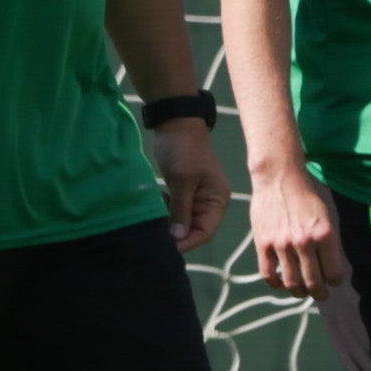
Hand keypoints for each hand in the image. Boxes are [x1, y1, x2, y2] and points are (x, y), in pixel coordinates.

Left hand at [151, 121, 229, 251]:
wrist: (176, 123)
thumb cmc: (183, 149)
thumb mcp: (182, 181)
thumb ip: (181, 209)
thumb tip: (178, 237)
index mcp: (217, 200)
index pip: (205, 231)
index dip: (187, 242)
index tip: (167, 247)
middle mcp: (210, 202)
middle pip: (194, 229)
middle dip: (176, 234)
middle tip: (155, 236)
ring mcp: (197, 197)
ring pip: (183, 221)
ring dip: (169, 223)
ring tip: (153, 221)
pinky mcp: (184, 191)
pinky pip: (176, 210)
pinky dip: (166, 212)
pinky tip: (156, 205)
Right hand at [249, 157, 349, 300]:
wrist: (278, 178)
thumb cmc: (305, 196)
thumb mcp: (326, 217)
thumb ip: (327, 243)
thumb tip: (328, 268)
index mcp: (325, 234)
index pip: (333, 273)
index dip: (335, 282)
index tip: (333, 283)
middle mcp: (304, 242)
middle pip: (313, 282)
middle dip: (319, 293)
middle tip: (320, 295)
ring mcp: (282, 244)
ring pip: (292, 282)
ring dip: (299, 292)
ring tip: (301, 292)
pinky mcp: (263, 244)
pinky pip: (269, 274)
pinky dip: (276, 284)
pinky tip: (280, 283)